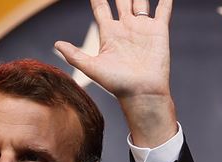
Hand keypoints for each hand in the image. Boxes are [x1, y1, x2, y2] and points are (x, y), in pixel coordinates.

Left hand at [55, 0, 176, 147]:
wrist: (143, 93)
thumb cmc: (118, 84)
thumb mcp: (93, 68)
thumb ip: (75, 55)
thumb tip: (56, 44)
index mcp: (109, 33)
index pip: (101, 8)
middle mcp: (126, 28)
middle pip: (121, 1)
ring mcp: (142, 28)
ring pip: (140, 2)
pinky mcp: (159, 31)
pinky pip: (163, 10)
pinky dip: (165, 0)